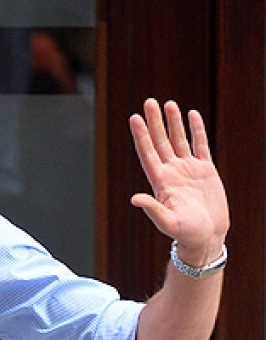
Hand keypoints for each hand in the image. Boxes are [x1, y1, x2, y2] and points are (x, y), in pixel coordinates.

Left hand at [129, 98, 229, 264]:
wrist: (206, 237)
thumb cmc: (185, 234)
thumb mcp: (168, 222)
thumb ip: (153, 209)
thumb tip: (135, 198)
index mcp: (160, 182)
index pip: (148, 153)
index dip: (141, 136)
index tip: (134, 118)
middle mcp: (171, 172)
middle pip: (160, 141)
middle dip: (154, 122)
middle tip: (149, 102)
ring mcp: (188, 170)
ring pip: (178, 140)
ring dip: (173, 122)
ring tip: (168, 104)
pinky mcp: (205, 171)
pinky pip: (200, 146)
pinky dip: (196, 130)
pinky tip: (192, 115)